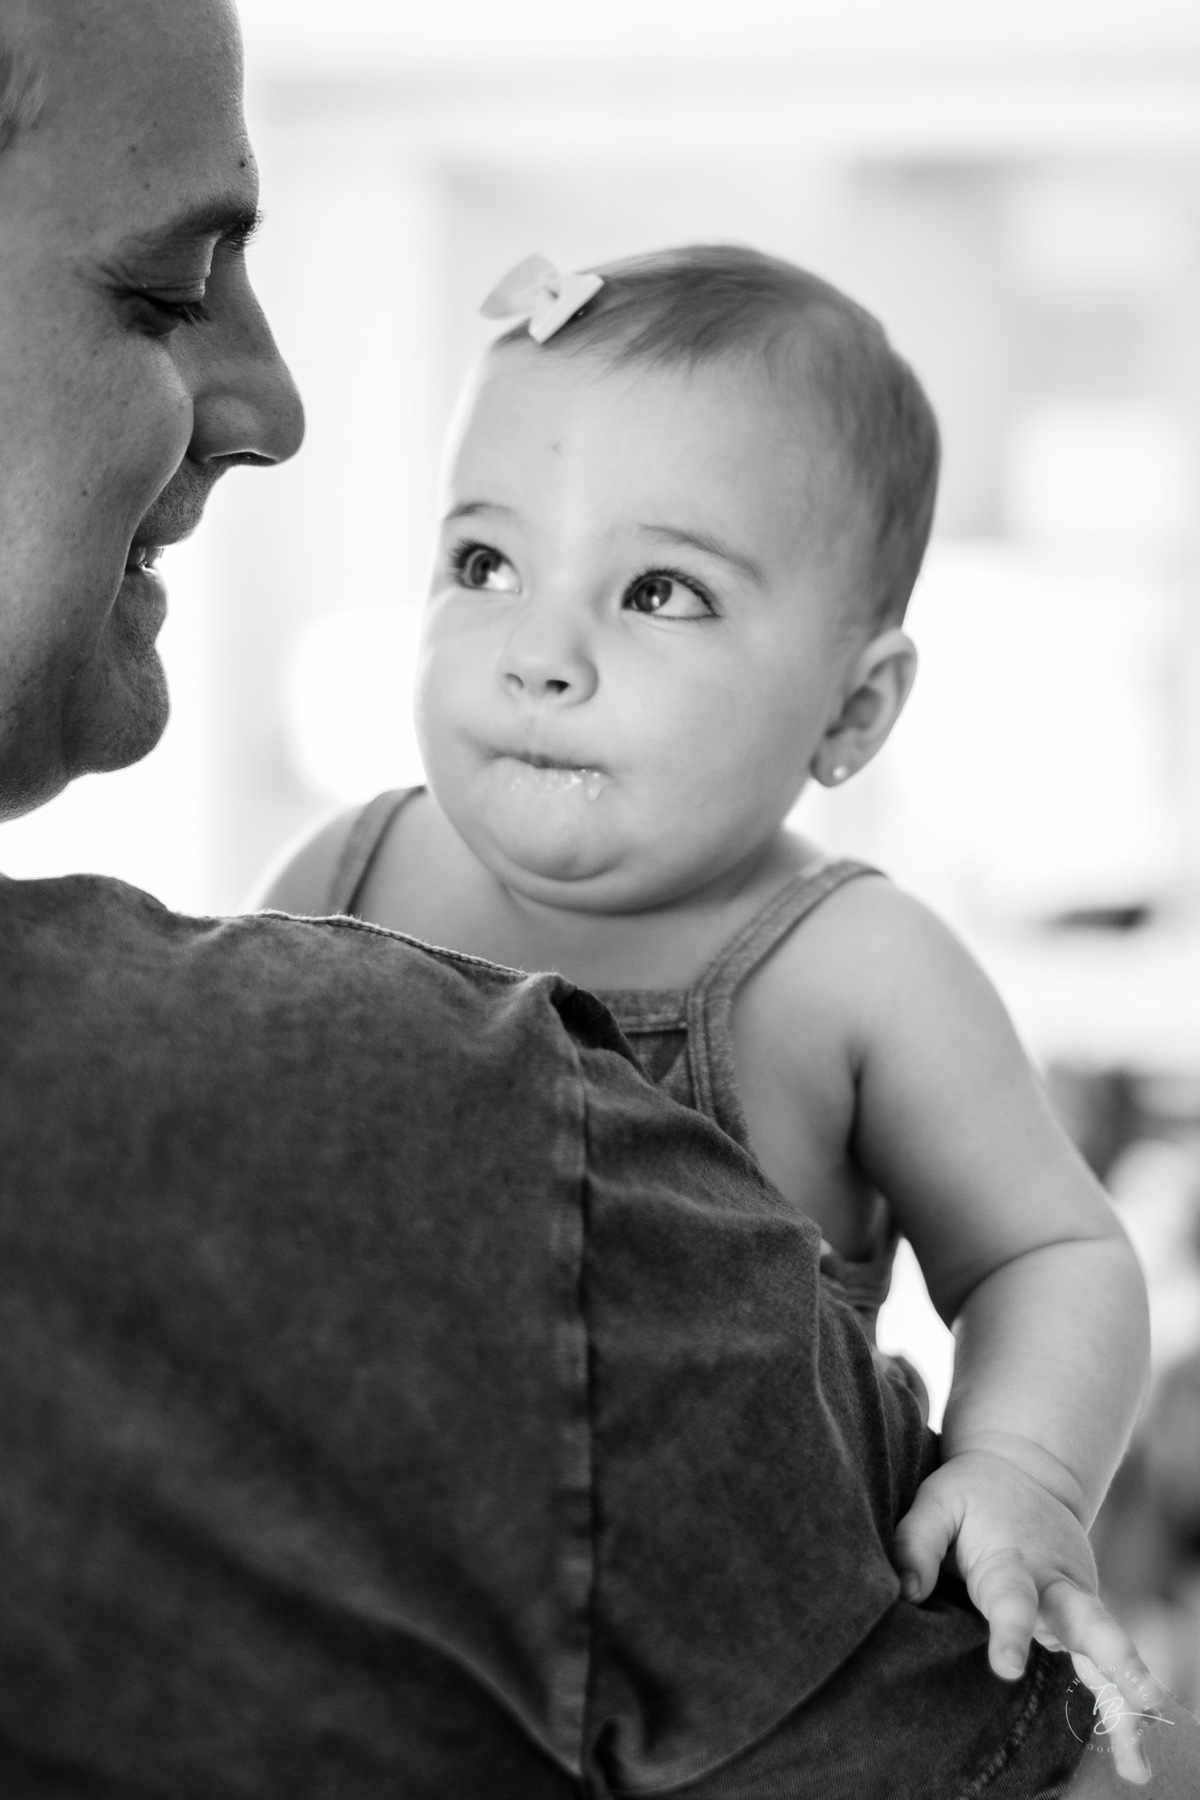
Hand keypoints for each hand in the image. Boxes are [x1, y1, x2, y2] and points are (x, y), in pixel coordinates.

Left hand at [894, 1450, 1163, 1784]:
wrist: (1022, 1472)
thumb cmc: (971, 1494)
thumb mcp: (938, 1501)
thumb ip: (917, 1543)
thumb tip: (907, 1592)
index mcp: (1013, 1558)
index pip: (1013, 1600)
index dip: (1011, 1632)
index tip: (1008, 1667)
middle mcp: (1055, 1584)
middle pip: (1088, 1622)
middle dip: (1113, 1657)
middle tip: (1139, 1694)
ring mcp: (1075, 1602)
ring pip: (1105, 1649)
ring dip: (1127, 1691)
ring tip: (1142, 1748)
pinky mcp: (1082, 1617)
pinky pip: (1103, 1663)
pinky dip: (1120, 1699)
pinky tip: (1133, 1751)